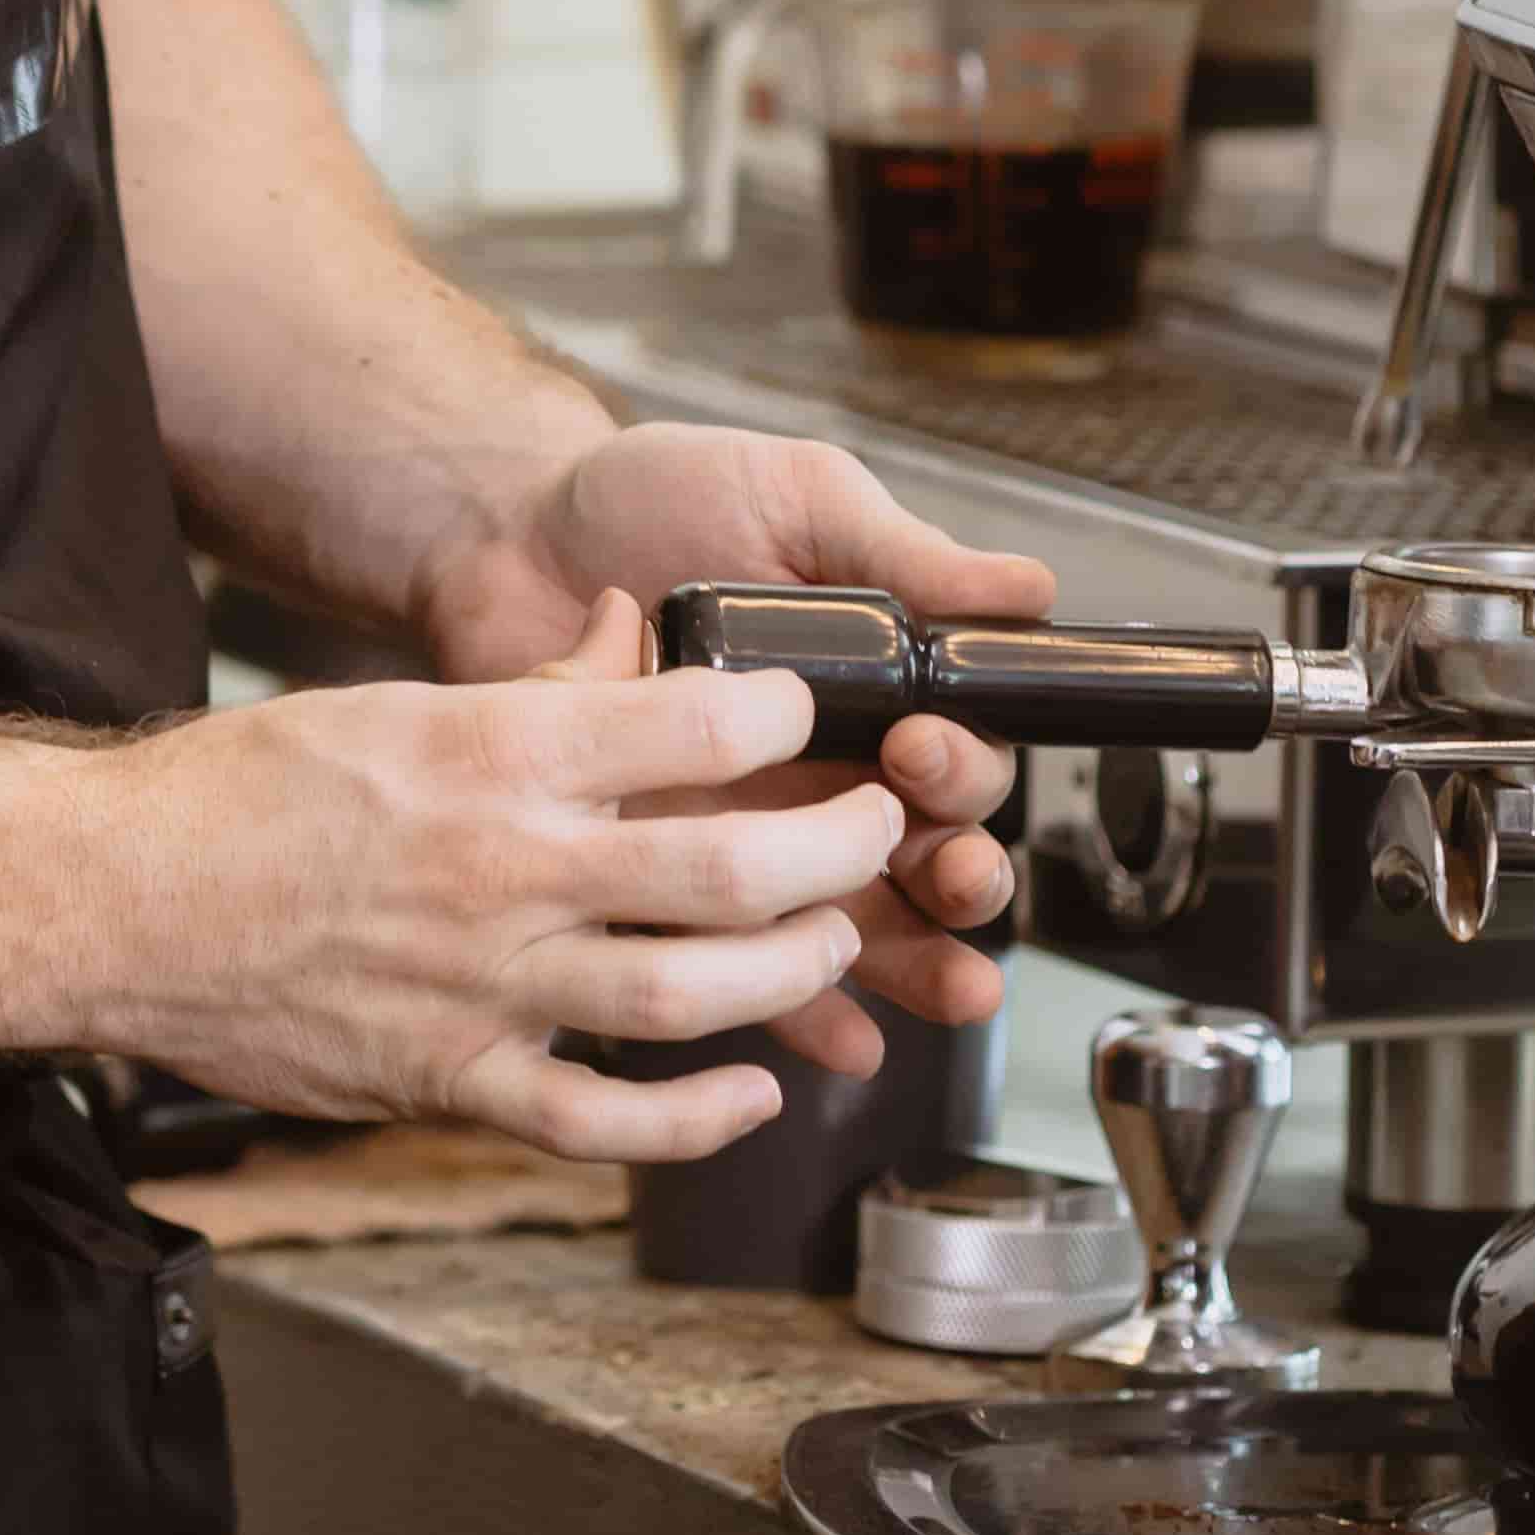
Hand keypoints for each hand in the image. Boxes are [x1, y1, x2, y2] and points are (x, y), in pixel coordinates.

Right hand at [43, 629, 926, 1162]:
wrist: (114, 900)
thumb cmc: (240, 795)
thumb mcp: (389, 704)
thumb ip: (527, 689)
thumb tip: (627, 633)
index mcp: (485, 755)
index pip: (684, 719)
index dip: (777, 708)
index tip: (806, 706)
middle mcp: (500, 870)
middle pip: (726, 866)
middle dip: (835, 850)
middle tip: (877, 829)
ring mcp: (480, 986)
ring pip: (686, 993)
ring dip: (788, 973)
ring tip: (831, 941)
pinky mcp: (448, 1080)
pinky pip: (602, 1123)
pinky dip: (694, 1121)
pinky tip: (752, 1092)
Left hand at [413, 423, 1050, 1030]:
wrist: (506, 530)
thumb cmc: (651, 496)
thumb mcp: (793, 497)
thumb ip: (900, 552)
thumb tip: (1028, 589)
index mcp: (863, 691)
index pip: (955, 757)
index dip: (962, 770)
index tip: (924, 747)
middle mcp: (815, 774)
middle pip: (926, 857)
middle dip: (961, 881)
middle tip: (953, 872)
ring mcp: (741, 835)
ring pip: (855, 926)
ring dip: (914, 964)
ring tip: (949, 988)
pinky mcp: (664, 880)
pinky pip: (737, 964)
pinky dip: (800, 1011)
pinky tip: (846, 1038)